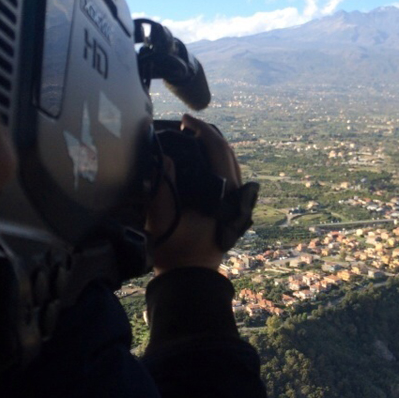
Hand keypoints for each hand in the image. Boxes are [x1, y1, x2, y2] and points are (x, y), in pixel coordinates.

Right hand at [145, 114, 241, 274]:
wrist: (191, 276)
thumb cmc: (176, 248)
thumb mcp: (162, 215)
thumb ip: (163, 184)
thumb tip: (165, 157)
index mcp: (224, 192)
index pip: (218, 149)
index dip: (201, 130)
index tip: (184, 120)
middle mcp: (235, 193)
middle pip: (228, 152)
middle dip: (209, 134)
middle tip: (187, 125)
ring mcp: (236, 201)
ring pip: (230, 163)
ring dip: (213, 147)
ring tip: (192, 137)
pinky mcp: (231, 207)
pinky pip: (228, 175)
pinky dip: (215, 161)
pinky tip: (199, 159)